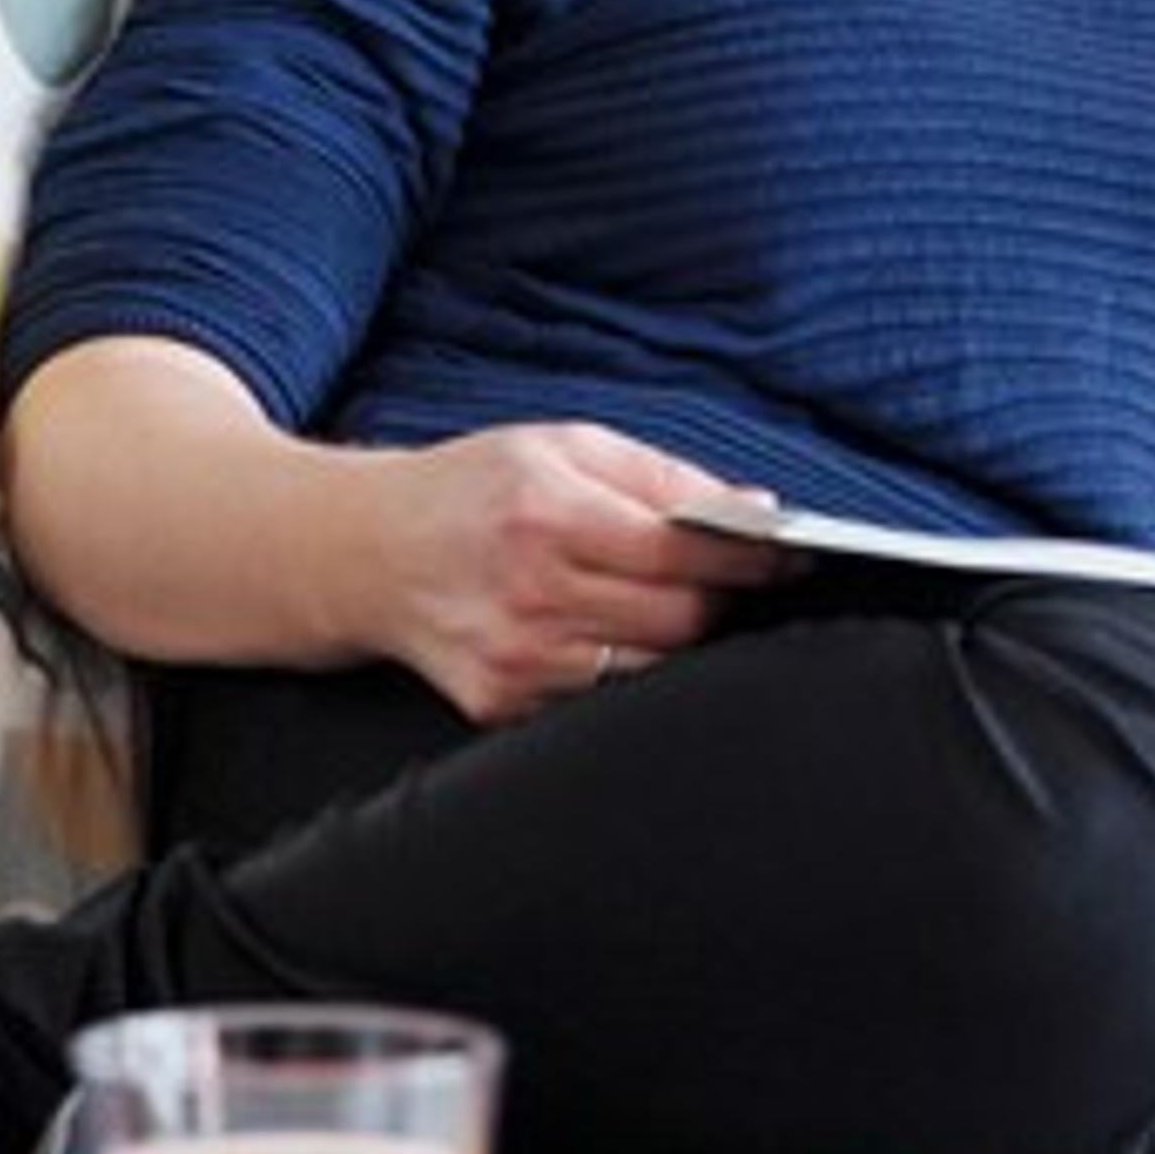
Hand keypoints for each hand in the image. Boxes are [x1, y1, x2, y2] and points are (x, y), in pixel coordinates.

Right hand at [360, 422, 786, 726]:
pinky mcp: (500, 705)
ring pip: (652, 671)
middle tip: (723, 582)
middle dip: (717, 602)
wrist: (364, 553)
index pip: (682, 552)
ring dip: (676, 642)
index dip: (750, 559)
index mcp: (547, 513)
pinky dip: (626, 672)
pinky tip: (609, 637)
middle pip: (679, 621)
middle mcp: (529, 592)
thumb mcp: (562, 447)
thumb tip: (757, 510)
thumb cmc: (471, 490)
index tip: (790, 559)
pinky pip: (602, 701)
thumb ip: (664, 477)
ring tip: (665, 606)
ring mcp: (514, 659)